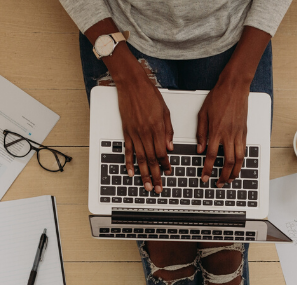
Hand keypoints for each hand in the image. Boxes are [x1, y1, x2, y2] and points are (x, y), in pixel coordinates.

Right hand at [111, 51, 173, 191]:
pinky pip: (128, 151)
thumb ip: (168, 130)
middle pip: (152, 159)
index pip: (163, 152)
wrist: (132, 84)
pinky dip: (129, 163)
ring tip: (147, 185)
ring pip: (140, 159)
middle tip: (158, 188)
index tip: (168, 173)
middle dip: (155, 176)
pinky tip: (131, 172)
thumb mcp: (165, 111)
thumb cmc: (149, 94)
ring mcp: (134, 134)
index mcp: (157, 128)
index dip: (165, 165)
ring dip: (144, 174)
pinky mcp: (126, 132)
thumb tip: (170, 147)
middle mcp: (145, 133)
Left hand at [197, 78, 249, 187]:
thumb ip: (201, 133)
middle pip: (227, 161)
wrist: (234, 87)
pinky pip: (244, 150)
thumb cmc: (218, 97)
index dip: (207, 169)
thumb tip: (199, 149)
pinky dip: (241, 161)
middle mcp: (228, 134)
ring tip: (230, 179)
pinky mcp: (245, 132)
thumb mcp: (203, 114)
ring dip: (235, 171)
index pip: (210, 156)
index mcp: (216, 131)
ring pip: (239, 159)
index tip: (205, 177)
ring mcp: (238, 134)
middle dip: (223, 176)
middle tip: (219, 183)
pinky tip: (237, 166)